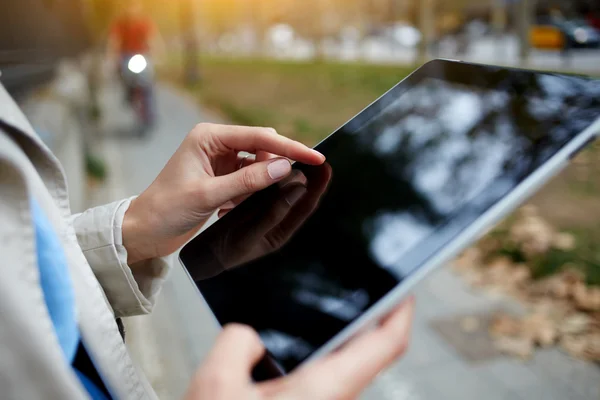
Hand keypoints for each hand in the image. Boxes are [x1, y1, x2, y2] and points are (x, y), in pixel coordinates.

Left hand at [123, 123, 324, 263]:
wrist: (144, 232)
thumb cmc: (166, 209)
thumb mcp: (208, 195)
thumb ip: (247, 181)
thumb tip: (284, 168)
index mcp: (208, 137)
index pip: (258, 138)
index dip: (289, 148)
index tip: (314, 157)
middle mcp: (215, 144)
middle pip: (261, 147)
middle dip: (277, 164)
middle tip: (295, 181)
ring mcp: (218, 162)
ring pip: (256, 166)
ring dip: (261, 182)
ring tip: (253, 200)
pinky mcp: (220, 179)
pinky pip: (247, 181)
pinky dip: (250, 193)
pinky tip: (234, 208)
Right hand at [184, 298, 413, 399]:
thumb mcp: (215, 386)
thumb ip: (237, 342)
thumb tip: (253, 336)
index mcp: (324, 392)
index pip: (385, 345)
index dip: (401, 310)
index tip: (405, 287)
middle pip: (369, 356)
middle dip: (365, 321)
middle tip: (355, 289)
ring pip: (345, 372)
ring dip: (338, 344)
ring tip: (319, 316)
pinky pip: (326, 386)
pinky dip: (319, 363)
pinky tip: (290, 355)